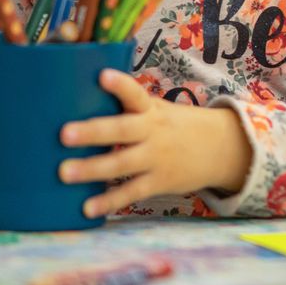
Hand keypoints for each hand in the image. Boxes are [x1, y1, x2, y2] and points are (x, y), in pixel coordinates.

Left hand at [58, 70, 252, 217]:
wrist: (221, 148)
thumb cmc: (174, 126)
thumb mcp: (157, 111)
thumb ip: (127, 109)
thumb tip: (78, 103)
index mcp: (150, 110)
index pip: (135, 93)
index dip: (120, 85)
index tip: (102, 76)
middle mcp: (153, 132)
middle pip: (122, 130)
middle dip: (93, 132)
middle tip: (64, 134)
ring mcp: (157, 158)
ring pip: (122, 164)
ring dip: (92, 169)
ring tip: (64, 173)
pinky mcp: (160, 182)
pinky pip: (131, 192)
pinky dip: (109, 201)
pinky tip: (87, 208)